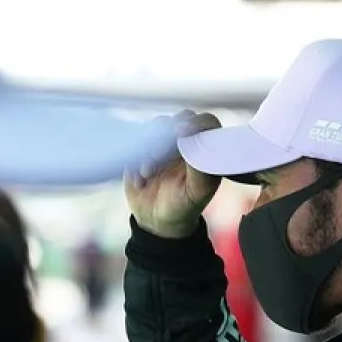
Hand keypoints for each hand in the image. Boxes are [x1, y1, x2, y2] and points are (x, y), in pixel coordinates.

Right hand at [125, 110, 223, 238]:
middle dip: (166, 137)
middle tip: (158, 156)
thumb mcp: (198, 190)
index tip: (183, 131)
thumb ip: (200, 166)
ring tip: (148, 174)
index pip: (205, 123)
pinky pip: (136, 143)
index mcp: (204, 149)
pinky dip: (135, 160)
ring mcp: (163, 144)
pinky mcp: (142, 150)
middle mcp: (185, 142)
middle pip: (179, 120)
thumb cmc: (183, 206)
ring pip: (155, 129)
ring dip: (148, 151)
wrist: (157, 221)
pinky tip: (141, 180)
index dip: (196, 122)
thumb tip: (195, 141)